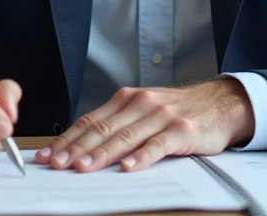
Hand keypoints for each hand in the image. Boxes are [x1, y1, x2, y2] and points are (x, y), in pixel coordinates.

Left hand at [35, 77, 253, 172]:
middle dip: (76, 149)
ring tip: (84, 168)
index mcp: (126, 99)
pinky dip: (141, 157)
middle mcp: (140, 104)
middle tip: (58, 164)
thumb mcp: (143, 110)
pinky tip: (128, 167)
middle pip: (102, 129)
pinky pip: (158, 145)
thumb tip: (81, 147)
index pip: (89, 121)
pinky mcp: (181, 131)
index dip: (66, 139)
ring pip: (125, 137)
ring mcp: (161, 116)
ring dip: (102, 154)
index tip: (47, 155)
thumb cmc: (177, 111)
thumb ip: (117, 124)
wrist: (219, 103)